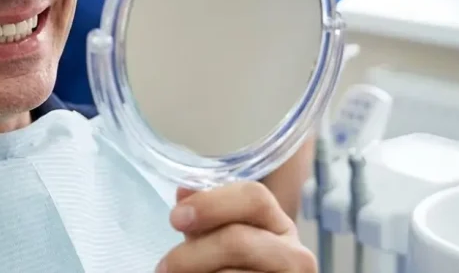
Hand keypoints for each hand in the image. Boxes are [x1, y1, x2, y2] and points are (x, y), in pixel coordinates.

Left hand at [155, 181, 315, 272]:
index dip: (211, 204)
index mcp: (278, 225)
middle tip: (164, 267)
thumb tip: (184, 191)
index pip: (254, 197)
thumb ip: (207, 215)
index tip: (177, 218)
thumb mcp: (225, 238)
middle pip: (237, 241)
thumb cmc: (240, 266)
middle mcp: (294, 253)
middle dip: (192, 254)